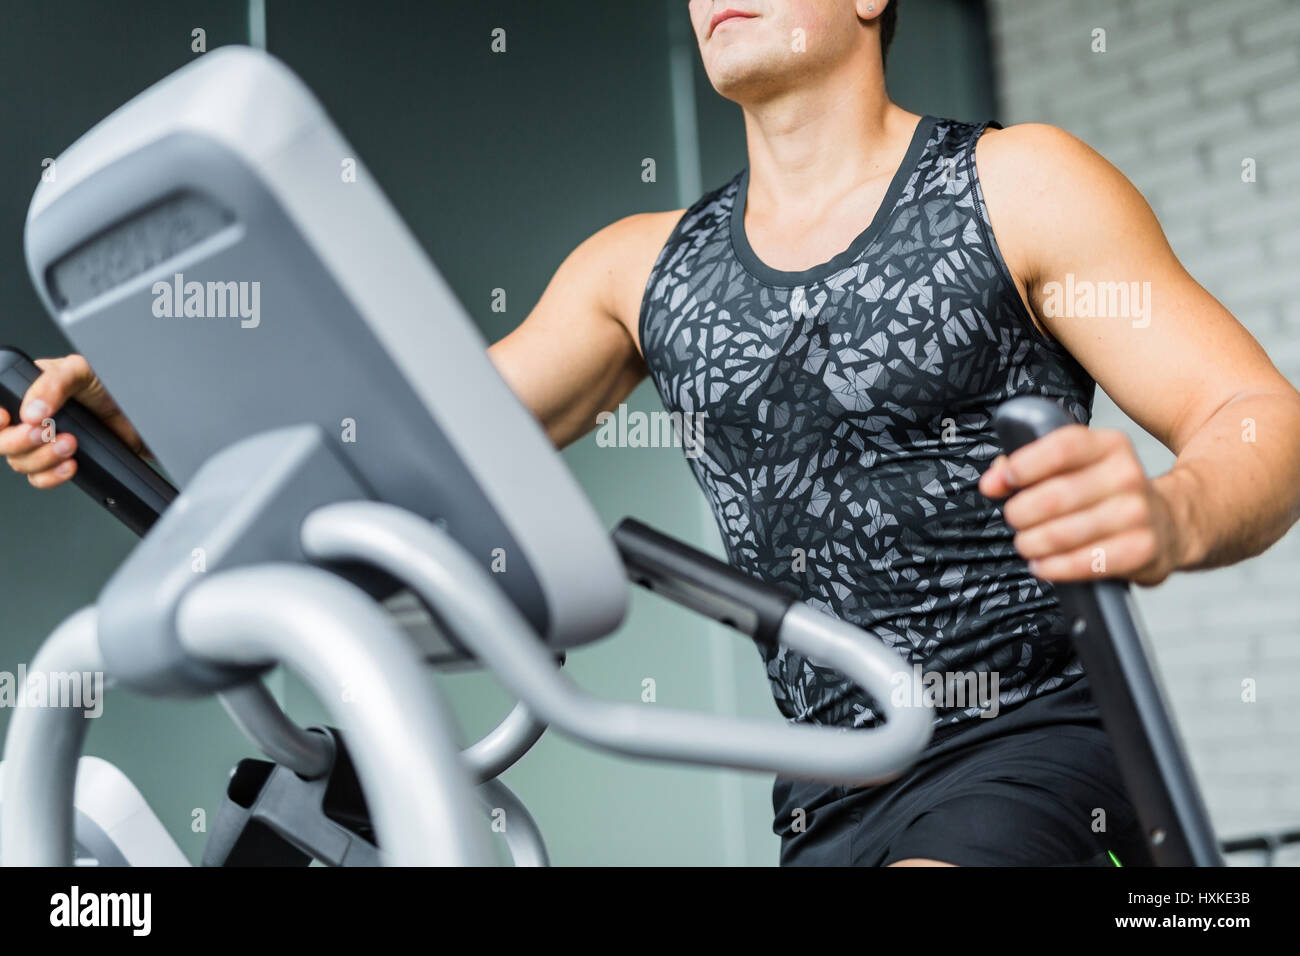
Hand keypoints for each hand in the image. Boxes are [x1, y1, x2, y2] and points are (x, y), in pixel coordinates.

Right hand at [0, 354, 144, 489]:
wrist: (136, 415)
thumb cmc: (107, 386)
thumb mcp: (80, 371)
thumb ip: (53, 384)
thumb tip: (32, 411)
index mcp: (23, 389)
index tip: (8, 419)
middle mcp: (27, 417)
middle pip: (1, 441)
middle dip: (21, 440)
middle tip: (47, 432)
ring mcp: (41, 441)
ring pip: (19, 462)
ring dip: (43, 458)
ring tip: (70, 444)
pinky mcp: (57, 461)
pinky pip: (39, 479)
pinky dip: (52, 476)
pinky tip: (70, 464)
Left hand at [978, 425, 1185, 585]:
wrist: (1168, 522)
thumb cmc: (1104, 493)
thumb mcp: (1072, 467)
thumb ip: (1025, 466)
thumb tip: (992, 482)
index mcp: (1109, 445)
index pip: (1062, 447)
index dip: (1025, 464)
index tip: (1005, 480)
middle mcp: (1127, 475)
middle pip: (1056, 495)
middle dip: (1021, 512)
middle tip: (1015, 519)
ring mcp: (1138, 513)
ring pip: (1065, 533)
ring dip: (1033, 542)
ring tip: (1026, 543)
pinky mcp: (1142, 550)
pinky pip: (1086, 563)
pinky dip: (1055, 567)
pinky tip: (1044, 565)